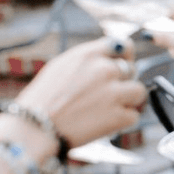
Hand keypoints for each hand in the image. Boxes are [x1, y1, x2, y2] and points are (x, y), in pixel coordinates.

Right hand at [14, 37, 145, 146]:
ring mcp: (114, 93)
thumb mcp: (62, 66)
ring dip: (129, 101)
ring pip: (139, 91)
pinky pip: (134, 116)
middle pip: (131, 70)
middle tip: (104, 95)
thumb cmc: (44, 99)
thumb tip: (113, 57)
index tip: (123, 66)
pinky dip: (123, 121)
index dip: (125, 56)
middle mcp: (104, 70)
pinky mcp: (119, 116)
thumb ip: (89, 60)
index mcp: (89, 55)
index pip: (124, 45)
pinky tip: (104, 123)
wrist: (34, 128)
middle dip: (122, 81)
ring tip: (108, 109)